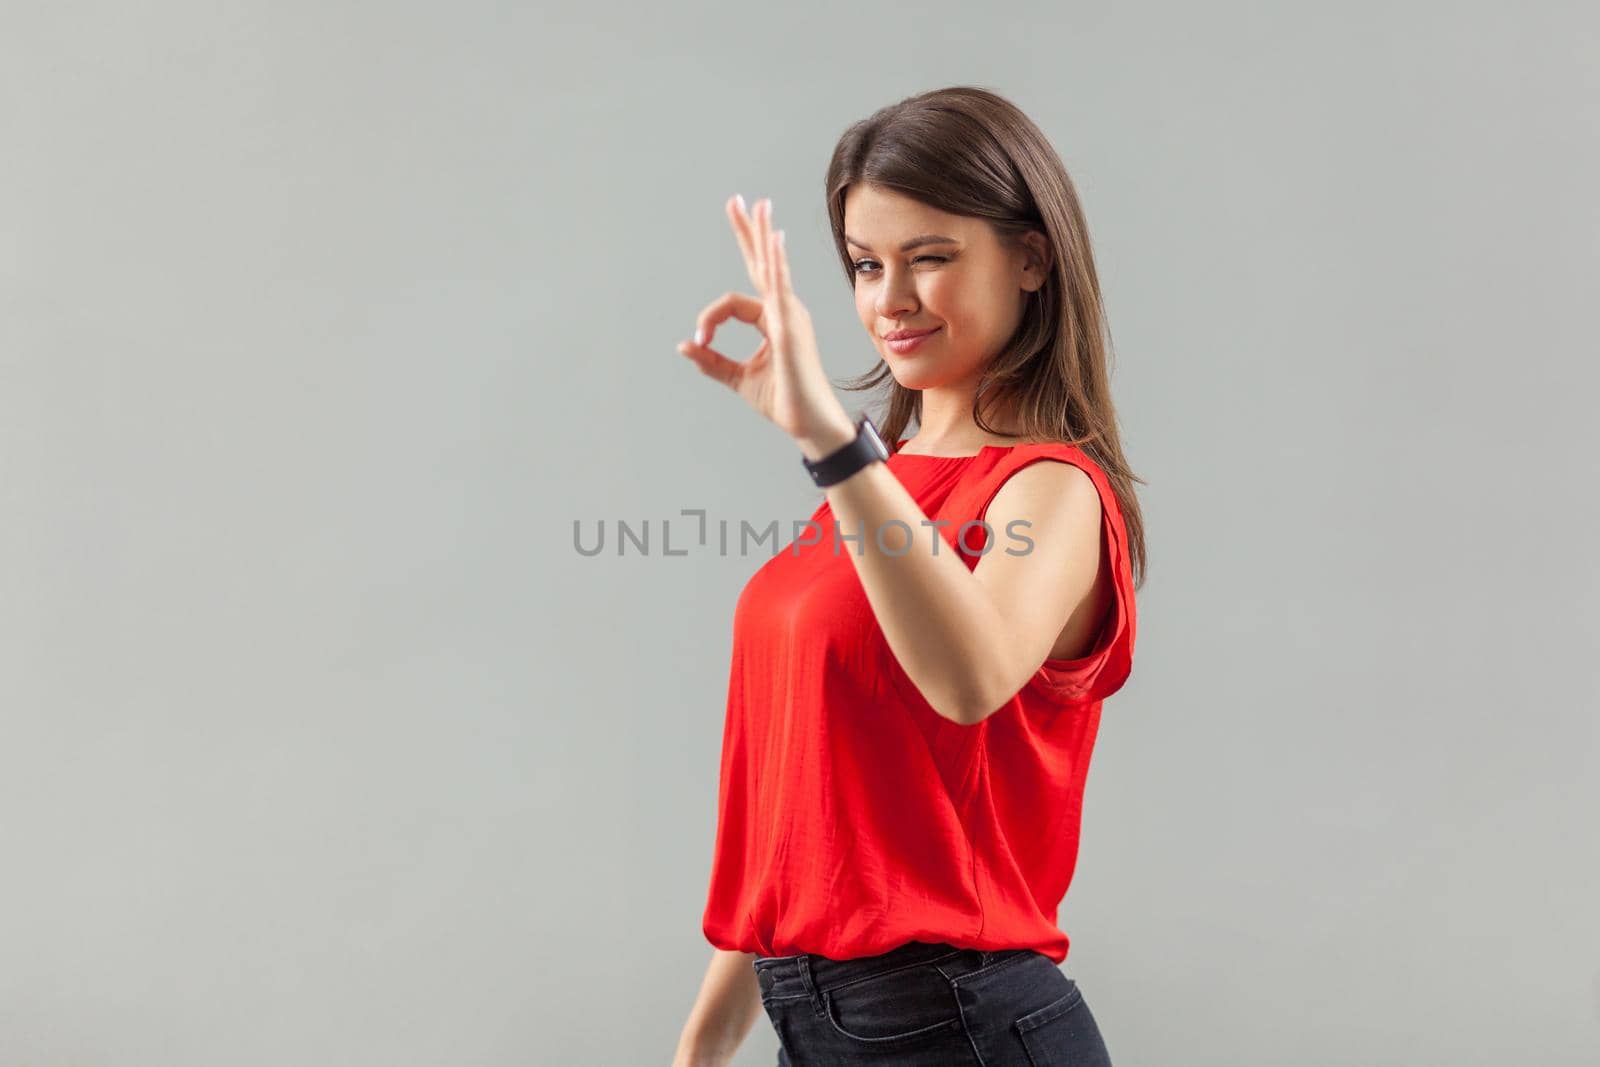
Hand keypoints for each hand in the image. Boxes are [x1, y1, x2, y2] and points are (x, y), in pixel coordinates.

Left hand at [677, 196, 853, 448]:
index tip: (699, 341)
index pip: (733, 303)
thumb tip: (684, 344)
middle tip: (737, 200)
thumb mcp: (738, 377)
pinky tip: (774, 240)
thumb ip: (712, 360)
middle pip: (762, 263)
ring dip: (762, 236)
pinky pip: (780, 289)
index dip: (709, 319)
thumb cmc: (784, 401)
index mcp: (774, 319)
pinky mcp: (789, 328)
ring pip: (771, 268)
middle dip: (749, 231)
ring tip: (758, 206)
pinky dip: (776, 264)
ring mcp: (790, 317)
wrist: (808, 423)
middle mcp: (785, 311)